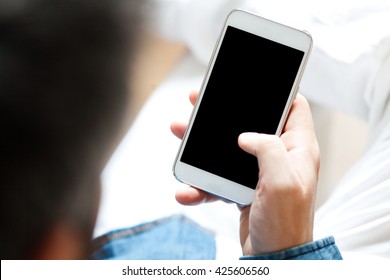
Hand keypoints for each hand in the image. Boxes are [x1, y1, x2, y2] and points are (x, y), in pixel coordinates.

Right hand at [171, 91, 319, 254]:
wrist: (273, 258)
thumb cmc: (286, 225)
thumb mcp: (282, 183)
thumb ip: (269, 149)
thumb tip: (246, 136)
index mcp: (298, 150)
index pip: (294, 108)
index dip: (278, 92)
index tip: (254, 82)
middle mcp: (280, 157)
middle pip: (251, 123)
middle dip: (225, 113)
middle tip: (200, 102)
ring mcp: (260, 173)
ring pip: (229, 149)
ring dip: (203, 145)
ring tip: (179, 132)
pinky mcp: (244, 188)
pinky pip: (219, 178)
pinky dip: (201, 183)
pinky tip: (186, 189)